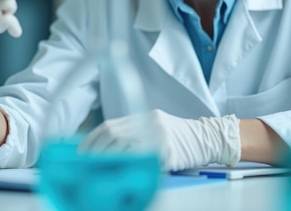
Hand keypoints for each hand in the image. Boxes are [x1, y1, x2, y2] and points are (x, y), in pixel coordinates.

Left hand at [80, 109, 240, 170]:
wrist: (209, 138)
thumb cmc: (182, 139)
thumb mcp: (157, 129)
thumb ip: (136, 135)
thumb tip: (106, 152)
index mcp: (145, 117)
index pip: (110, 125)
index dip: (92, 140)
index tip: (81, 153)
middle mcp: (150, 122)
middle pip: (112, 132)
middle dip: (95, 150)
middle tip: (85, 165)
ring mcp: (158, 135)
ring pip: (122, 143)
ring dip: (106, 158)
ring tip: (98, 171)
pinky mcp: (167, 150)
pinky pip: (141, 157)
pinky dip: (127, 165)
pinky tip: (120, 173)